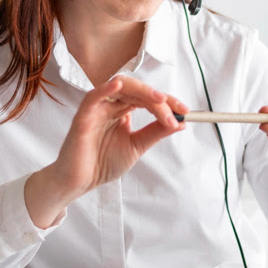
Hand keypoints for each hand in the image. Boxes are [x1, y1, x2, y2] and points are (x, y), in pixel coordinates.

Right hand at [24, 76, 187, 226]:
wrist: (81, 182)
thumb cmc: (102, 163)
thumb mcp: (137, 146)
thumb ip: (155, 132)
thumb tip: (181, 122)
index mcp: (122, 110)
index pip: (147, 98)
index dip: (168, 102)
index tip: (186, 112)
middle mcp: (110, 105)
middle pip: (137, 90)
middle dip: (160, 99)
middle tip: (176, 111)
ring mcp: (97, 108)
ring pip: (121, 87)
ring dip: (143, 92)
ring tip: (160, 101)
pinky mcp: (83, 116)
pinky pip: (94, 96)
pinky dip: (106, 89)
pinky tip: (118, 86)